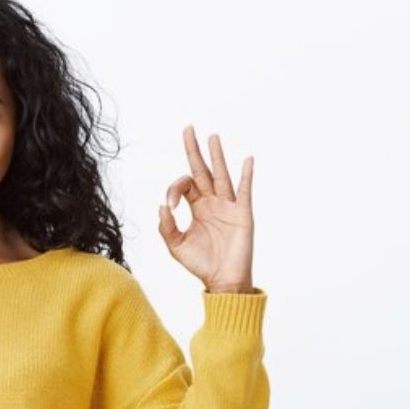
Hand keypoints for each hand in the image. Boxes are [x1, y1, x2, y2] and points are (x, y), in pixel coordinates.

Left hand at [159, 125, 255, 292]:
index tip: (170, 204)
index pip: (184, 185)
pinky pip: (245, 190)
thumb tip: (162, 206)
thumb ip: (166, 227)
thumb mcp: (176, 246)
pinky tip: (247, 160)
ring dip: (217, 156)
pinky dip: (246, 175)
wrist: (222, 280)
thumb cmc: (200, 263)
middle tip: (188, 128)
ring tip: (212, 137)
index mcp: (197, 207)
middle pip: (202, 170)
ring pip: (222, 175)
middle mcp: (212, 202)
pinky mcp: (242, 214)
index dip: (174, 189)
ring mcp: (228, 206)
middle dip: (194, 150)